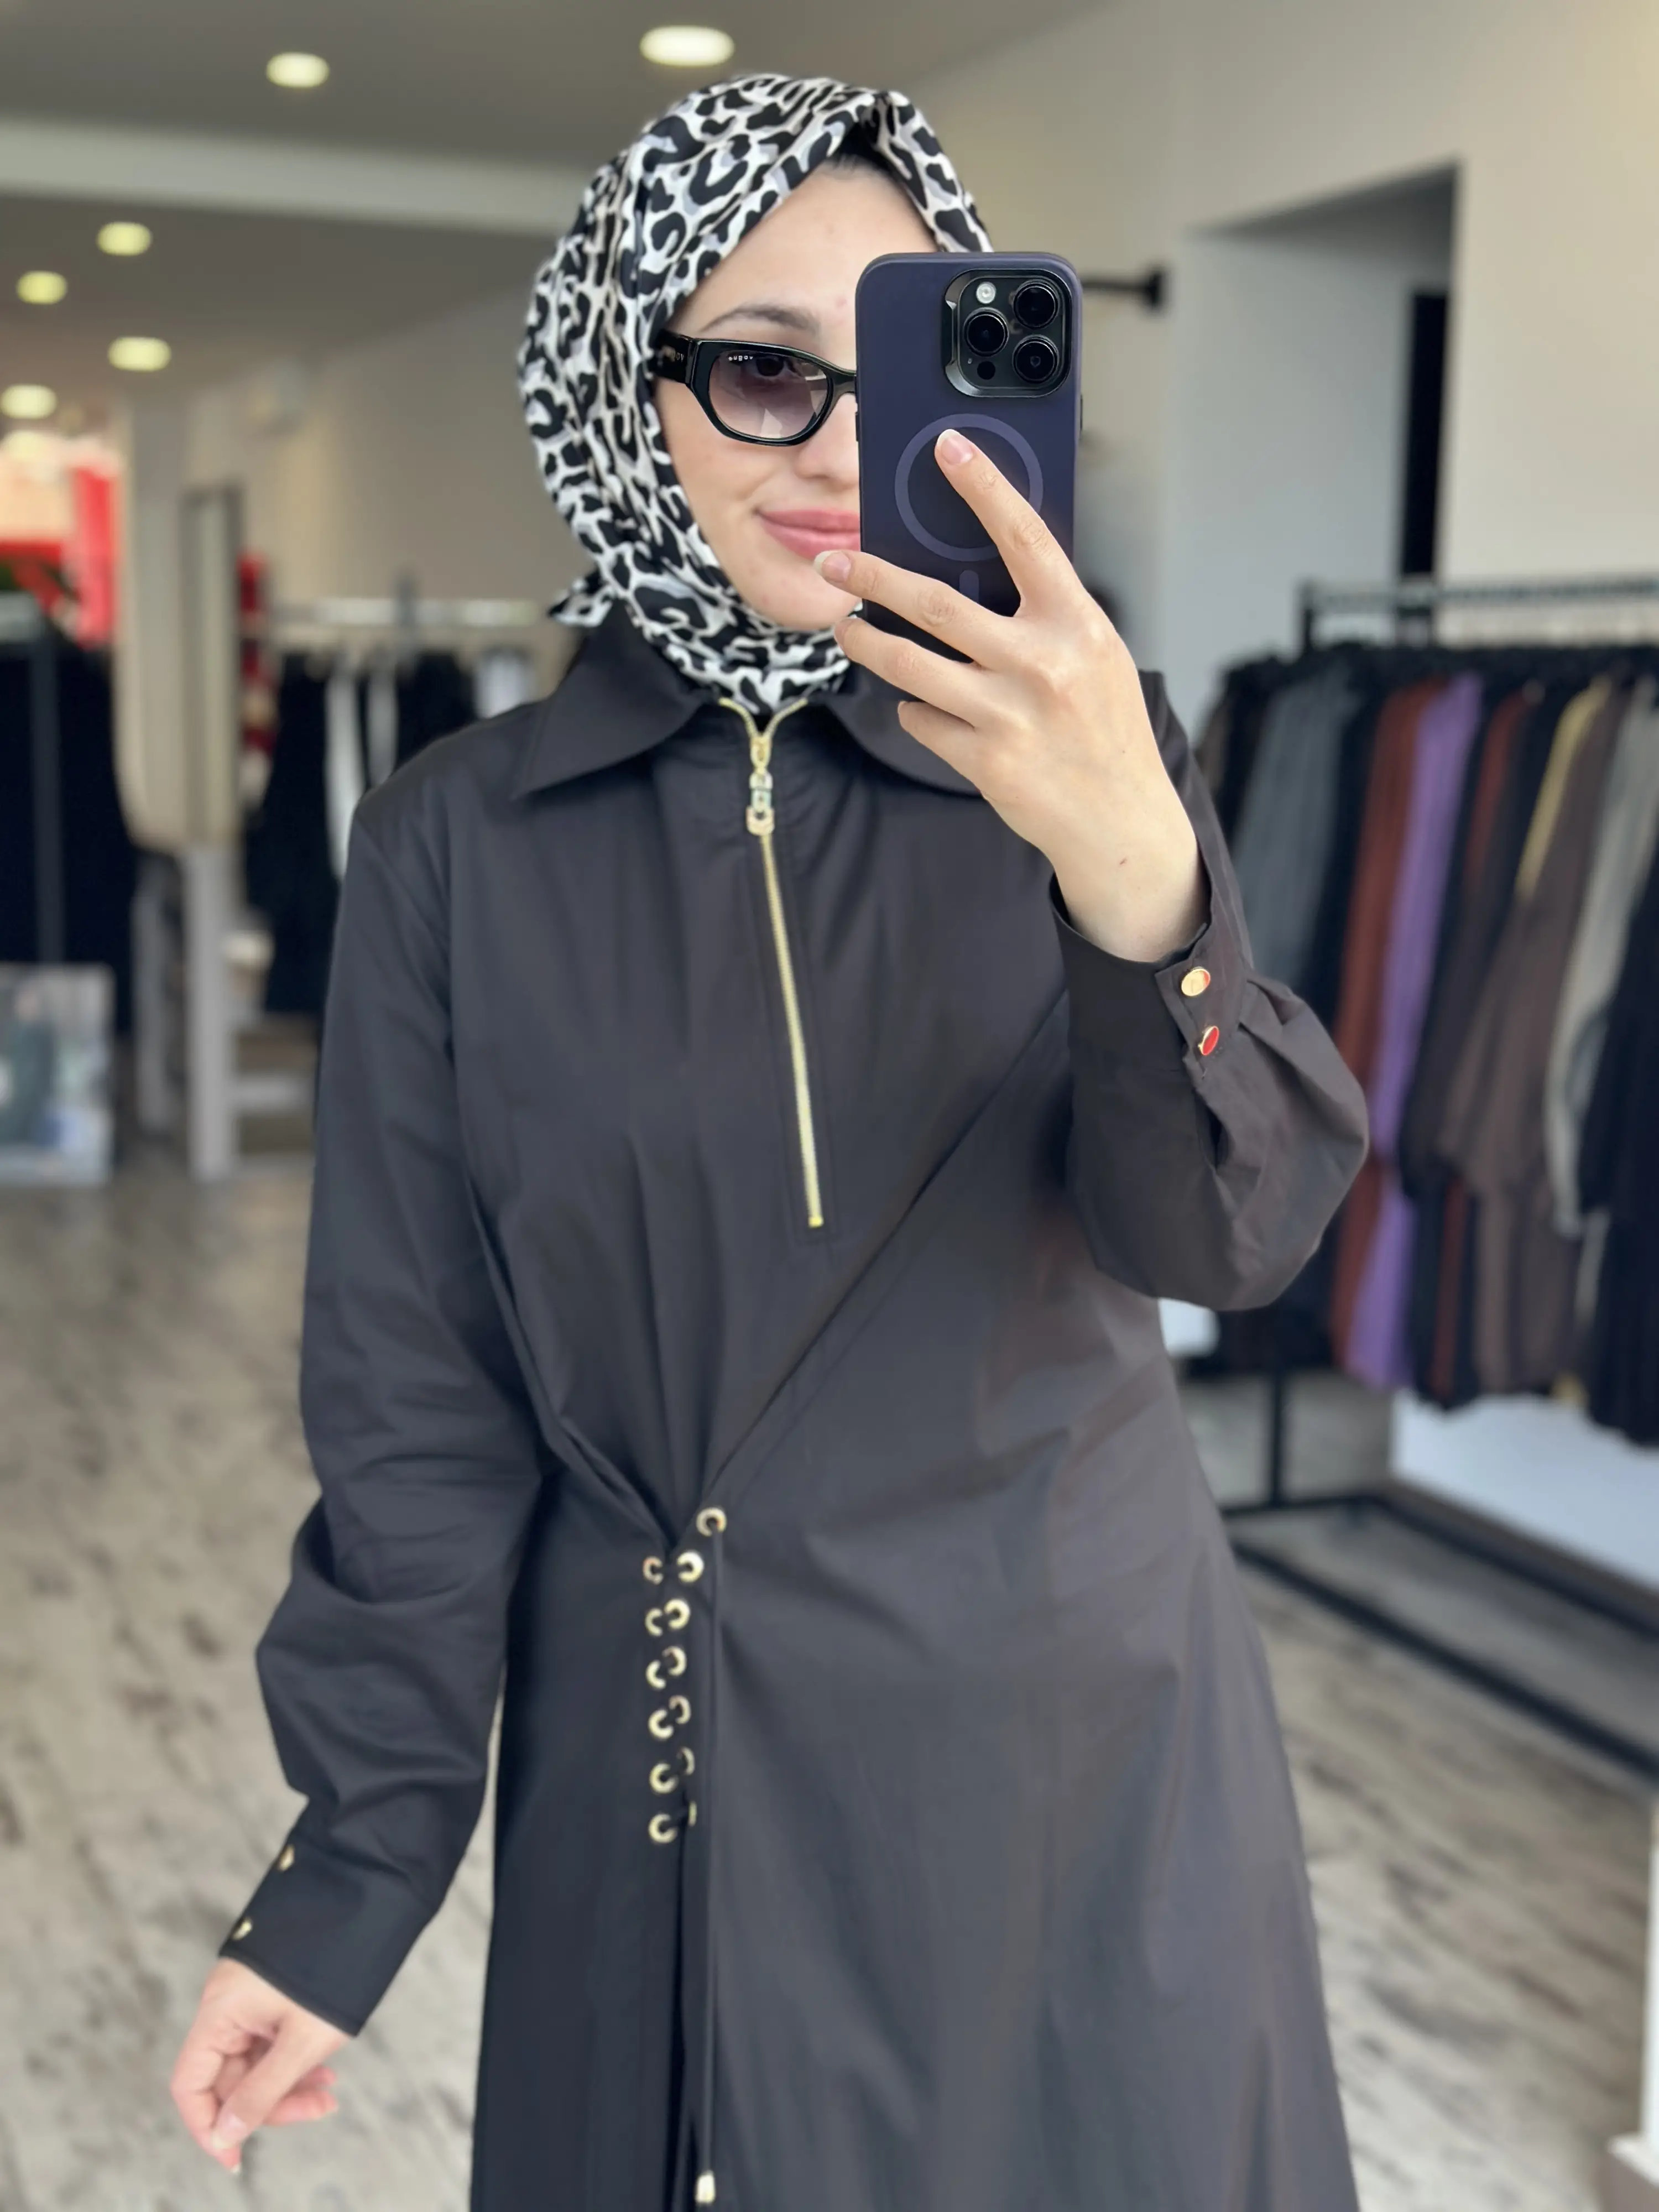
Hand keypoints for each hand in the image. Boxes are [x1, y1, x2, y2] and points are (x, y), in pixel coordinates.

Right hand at [170, 1959, 347, 2174]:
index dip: (207, 2126)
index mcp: (220, 2011)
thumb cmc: (334, 1969)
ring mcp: (248, 2001)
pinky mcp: (270, 1997)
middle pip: (227, 2077)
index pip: (190, 2083)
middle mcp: (226, 2006)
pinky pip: (270, 2043)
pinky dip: (293, 2062)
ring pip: (254, 2064)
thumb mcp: (302, 2041)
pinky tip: (325, 2072)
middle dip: (268, 2105)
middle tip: (318, 2109)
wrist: (367, 1903)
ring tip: (329, 2093)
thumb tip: (225, 2135)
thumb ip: (262, 2092)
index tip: (234, 2159)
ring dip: (287, 2086)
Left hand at [817, 428, 1205, 964]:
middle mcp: (1042, 664)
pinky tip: (930, 710)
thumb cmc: (1104, 730)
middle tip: (831, 564)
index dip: (984, 487)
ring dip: (866, 643)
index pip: (1025, 537)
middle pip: (934, 603)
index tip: (947, 446)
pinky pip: (921, 719)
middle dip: (870, 578)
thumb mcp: (1093, 656)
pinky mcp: (983, 760)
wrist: (1121, 822)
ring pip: (908, 664)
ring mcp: (1009, 715)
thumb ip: (1043, 616)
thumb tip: (970, 573)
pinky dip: (917, 710)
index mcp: (1077, 624)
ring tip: (847, 630)